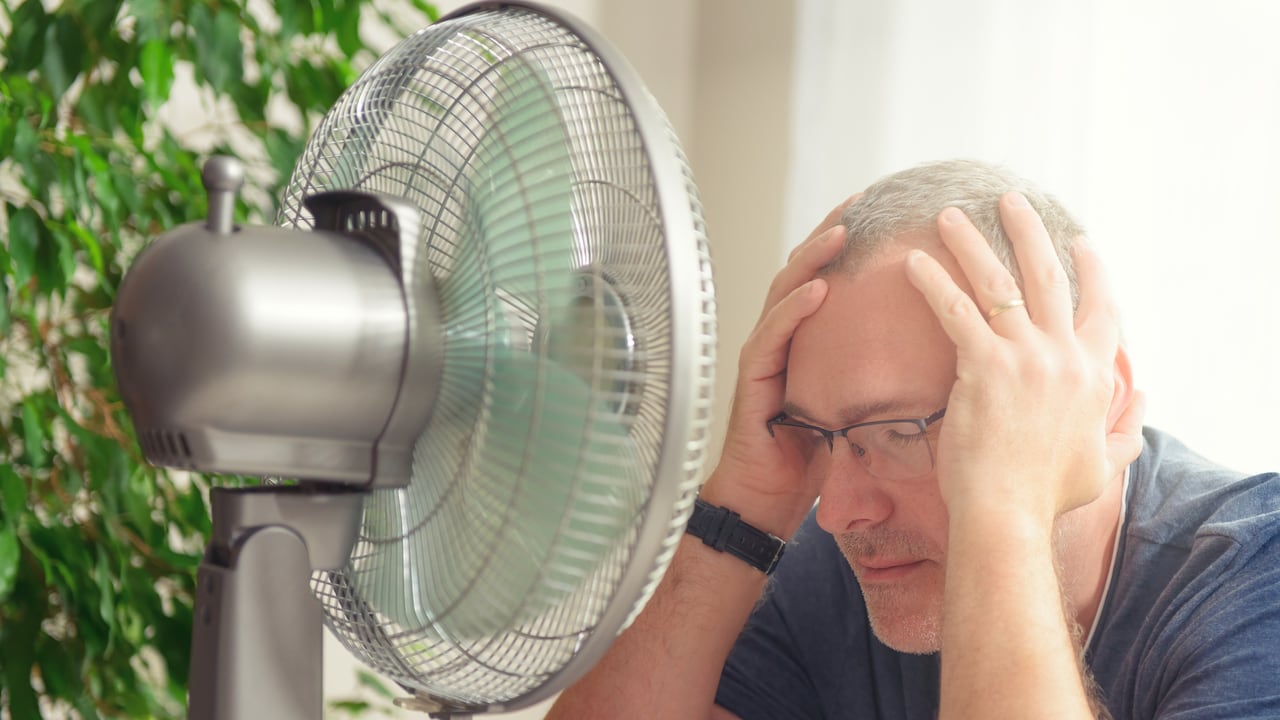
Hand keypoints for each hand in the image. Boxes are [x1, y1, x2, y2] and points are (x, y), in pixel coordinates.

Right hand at [705, 196, 857, 536]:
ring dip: (812, 258)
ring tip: (840, 232)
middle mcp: (783, 338)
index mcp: (809, 341)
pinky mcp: (754, 378)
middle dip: (830, 231)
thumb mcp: (857, 409)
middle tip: (861, 201)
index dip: (852, 244)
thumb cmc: (812, 456)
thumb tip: (940, 362)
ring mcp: (764, 354)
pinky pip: (773, 333)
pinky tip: (817, 288)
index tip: (884, 211)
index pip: (830, 277)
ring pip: (784, 290)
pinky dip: (794, 308)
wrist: (768, 497)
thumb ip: (881, 378)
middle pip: (804, 270)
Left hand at [904, 193, 1143, 524]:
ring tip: (949, 214)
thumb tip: (1143, 400)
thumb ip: (1126, 429)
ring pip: (998, 283)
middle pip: (1048, 277)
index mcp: (1094, 375)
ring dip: (972, 243)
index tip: (1080, 241)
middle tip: (1009, 199)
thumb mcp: (1103, 463)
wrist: (1009, 514)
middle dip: (1028, 231)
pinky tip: (913, 261)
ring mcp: (1025, 358)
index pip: (1101, 309)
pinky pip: (955, 311)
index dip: (1092, 271)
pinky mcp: (983, 366)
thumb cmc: (1048, 496)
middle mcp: (1065, 356)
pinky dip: (933, 282)